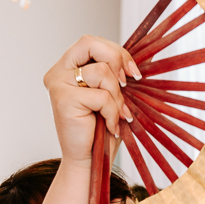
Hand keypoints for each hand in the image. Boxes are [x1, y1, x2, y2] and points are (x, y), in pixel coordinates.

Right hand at [42, 35, 139, 169]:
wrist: (90, 161)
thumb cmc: (102, 130)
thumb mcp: (113, 95)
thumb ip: (118, 74)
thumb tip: (146, 55)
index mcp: (69, 67)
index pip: (91, 42)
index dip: (116, 52)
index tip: (134, 73)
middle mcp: (59, 72)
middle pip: (90, 44)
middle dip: (117, 60)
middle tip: (128, 84)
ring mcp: (58, 84)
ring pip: (101, 72)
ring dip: (117, 97)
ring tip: (116, 115)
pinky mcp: (63, 99)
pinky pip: (101, 96)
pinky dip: (112, 112)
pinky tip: (109, 126)